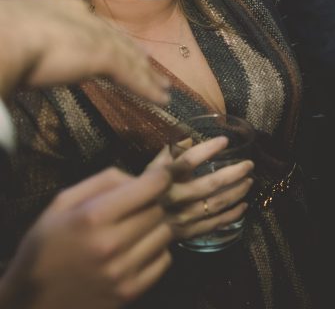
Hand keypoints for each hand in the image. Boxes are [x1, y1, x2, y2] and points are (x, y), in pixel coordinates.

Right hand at [0, 0, 168, 104]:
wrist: (0, 36)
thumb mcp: (11, 35)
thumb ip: (26, 44)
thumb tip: (16, 57)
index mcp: (58, 8)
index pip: (92, 25)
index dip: (108, 36)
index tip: (118, 43)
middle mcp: (82, 18)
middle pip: (116, 39)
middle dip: (135, 53)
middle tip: (149, 63)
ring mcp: (95, 36)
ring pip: (130, 59)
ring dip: (148, 76)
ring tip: (163, 88)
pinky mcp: (104, 56)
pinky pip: (132, 77)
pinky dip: (147, 89)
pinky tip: (160, 100)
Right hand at [0, 167, 172, 308]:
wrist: (31, 301)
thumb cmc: (46, 246)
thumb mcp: (62, 204)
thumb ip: (104, 182)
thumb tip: (142, 175)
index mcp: (93, 218)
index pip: (151, 187)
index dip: (160, 178)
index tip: (159, 177)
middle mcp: (111, 244)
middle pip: (159, 210)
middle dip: (153, 204)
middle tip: (139, 208)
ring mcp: (122, 271)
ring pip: (166, 233)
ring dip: (156, 228)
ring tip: (136, 230)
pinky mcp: (130, 292)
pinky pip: (165, 260)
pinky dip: (156, 252)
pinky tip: (137, 251)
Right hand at [148, 138, 252, 242]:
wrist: (126, 229)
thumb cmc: (140, 194)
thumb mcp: (149, 171)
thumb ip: (168, 154)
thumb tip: (188, 137)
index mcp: (162, 181)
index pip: (187, 162)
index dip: (207, 150)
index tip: (224, 141)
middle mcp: (172, 200)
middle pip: (209, 185)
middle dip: (233, 173)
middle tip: (249, 165)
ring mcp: (180, 219)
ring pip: (215, 205)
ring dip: (236, 192)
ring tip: (250, 181)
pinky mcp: (186, 234)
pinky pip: (213, 225)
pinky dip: (232, 216)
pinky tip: (243, 206)